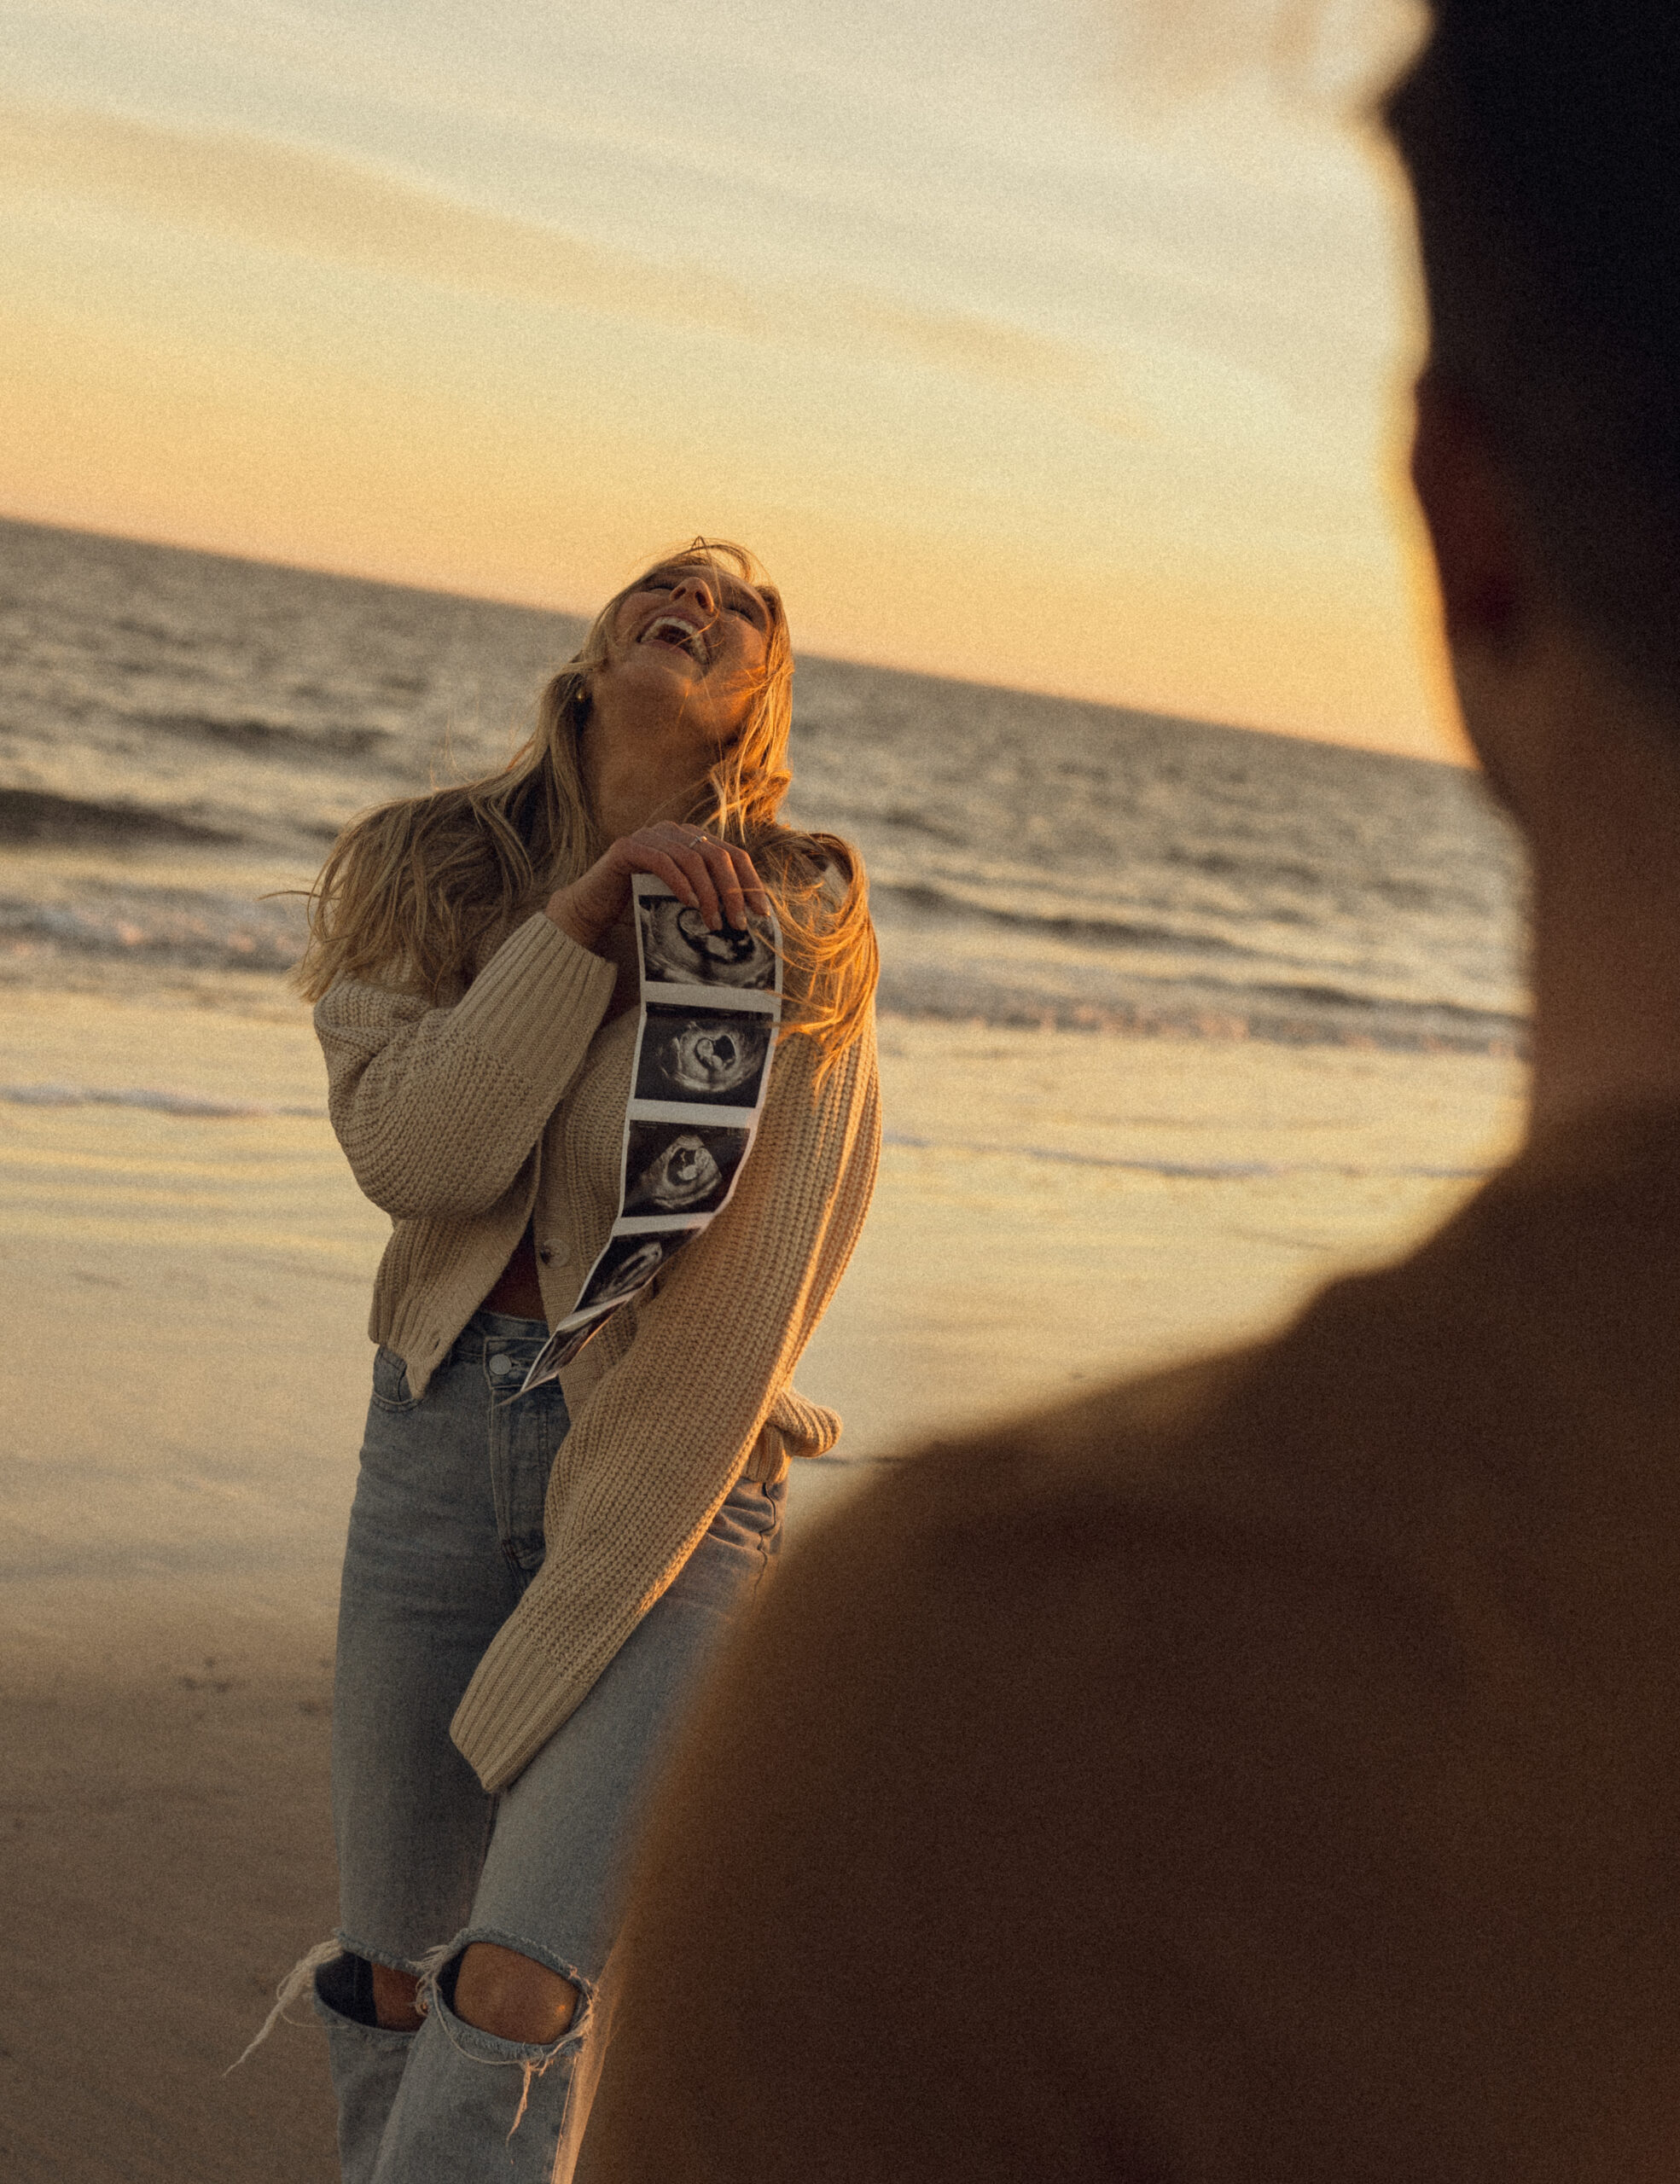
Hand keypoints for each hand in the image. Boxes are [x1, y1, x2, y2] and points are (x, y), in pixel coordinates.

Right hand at [546, 822, 770, 952]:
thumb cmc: (640, 906)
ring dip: (708, 893)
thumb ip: (709, 898)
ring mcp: (650, 835)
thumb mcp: (683, 900)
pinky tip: (689, 904)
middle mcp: (674, 831)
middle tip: (738, 923)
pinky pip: (662, 861)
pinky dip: (680, 883)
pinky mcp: (627, 847)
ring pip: (692, 858)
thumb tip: (746, 918)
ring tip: (713, 922)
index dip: (751, 882)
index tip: (762, 913)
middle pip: (717, 855)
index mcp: (692, 840)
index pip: (733, 855)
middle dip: (733, 892)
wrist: (593, 908)